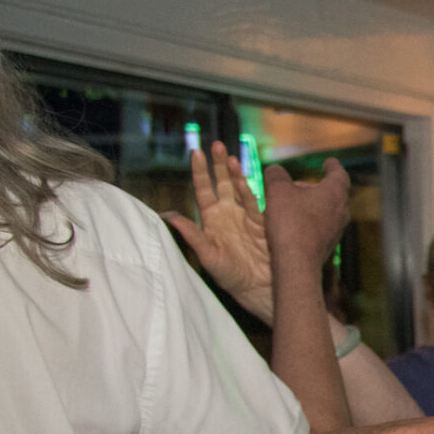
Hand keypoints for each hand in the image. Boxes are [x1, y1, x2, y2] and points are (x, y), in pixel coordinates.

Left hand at [164, 147, 271, 318]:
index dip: (199, 171)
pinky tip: (244, 180)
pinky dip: (250, 191)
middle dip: (219, 164)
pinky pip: (256, 203)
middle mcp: (229, 213)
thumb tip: (169, 216)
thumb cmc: (230, 275)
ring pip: (240, 188)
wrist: (258, 288)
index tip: (195, 152)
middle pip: (222, 182)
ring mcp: (247, 217)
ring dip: (236, 173)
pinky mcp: (264, 223)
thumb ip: (191, 235)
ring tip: (230, 158)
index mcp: (212, 219)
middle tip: (216, 145)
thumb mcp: (207, 256)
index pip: (203, 189)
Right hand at [263, 157, 351, 280]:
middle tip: (300, 185)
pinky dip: (310, 221)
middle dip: (316, 187)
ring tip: (293, 203)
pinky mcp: (328, 245)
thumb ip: (276, 175)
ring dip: (312, 205)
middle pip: (332, 193)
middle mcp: (341, 212)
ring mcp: (337, 230)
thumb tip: (275, 170)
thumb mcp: (277, 190)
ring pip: (327, 211)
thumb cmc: (290, 221)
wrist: (296, 261)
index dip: (332, 166)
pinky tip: (293, 223)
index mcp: (335, 193)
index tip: (328, 162)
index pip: (339, 174)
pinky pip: (321, 227)